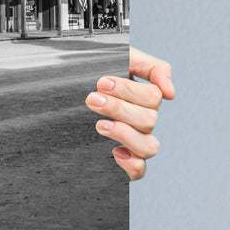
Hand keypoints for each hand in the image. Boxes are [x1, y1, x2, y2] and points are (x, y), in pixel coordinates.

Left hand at [86, 46, 174, 180]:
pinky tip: (113, 151)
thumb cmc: (91, 72)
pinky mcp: (121, 161)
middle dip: (118, 108)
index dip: (128, 90)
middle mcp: (141, 121)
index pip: (153, 97)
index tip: (101, 83)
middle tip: (92, 99)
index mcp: (143, 98)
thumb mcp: (120, 58)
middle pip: (149, 120)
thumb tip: (171, 94)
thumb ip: (152, 68)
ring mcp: (133, 142)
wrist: (58, 90)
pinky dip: (131, 163)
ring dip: (124, 133)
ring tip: (99, 124)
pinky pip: (139, 171)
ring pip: (149, 147)